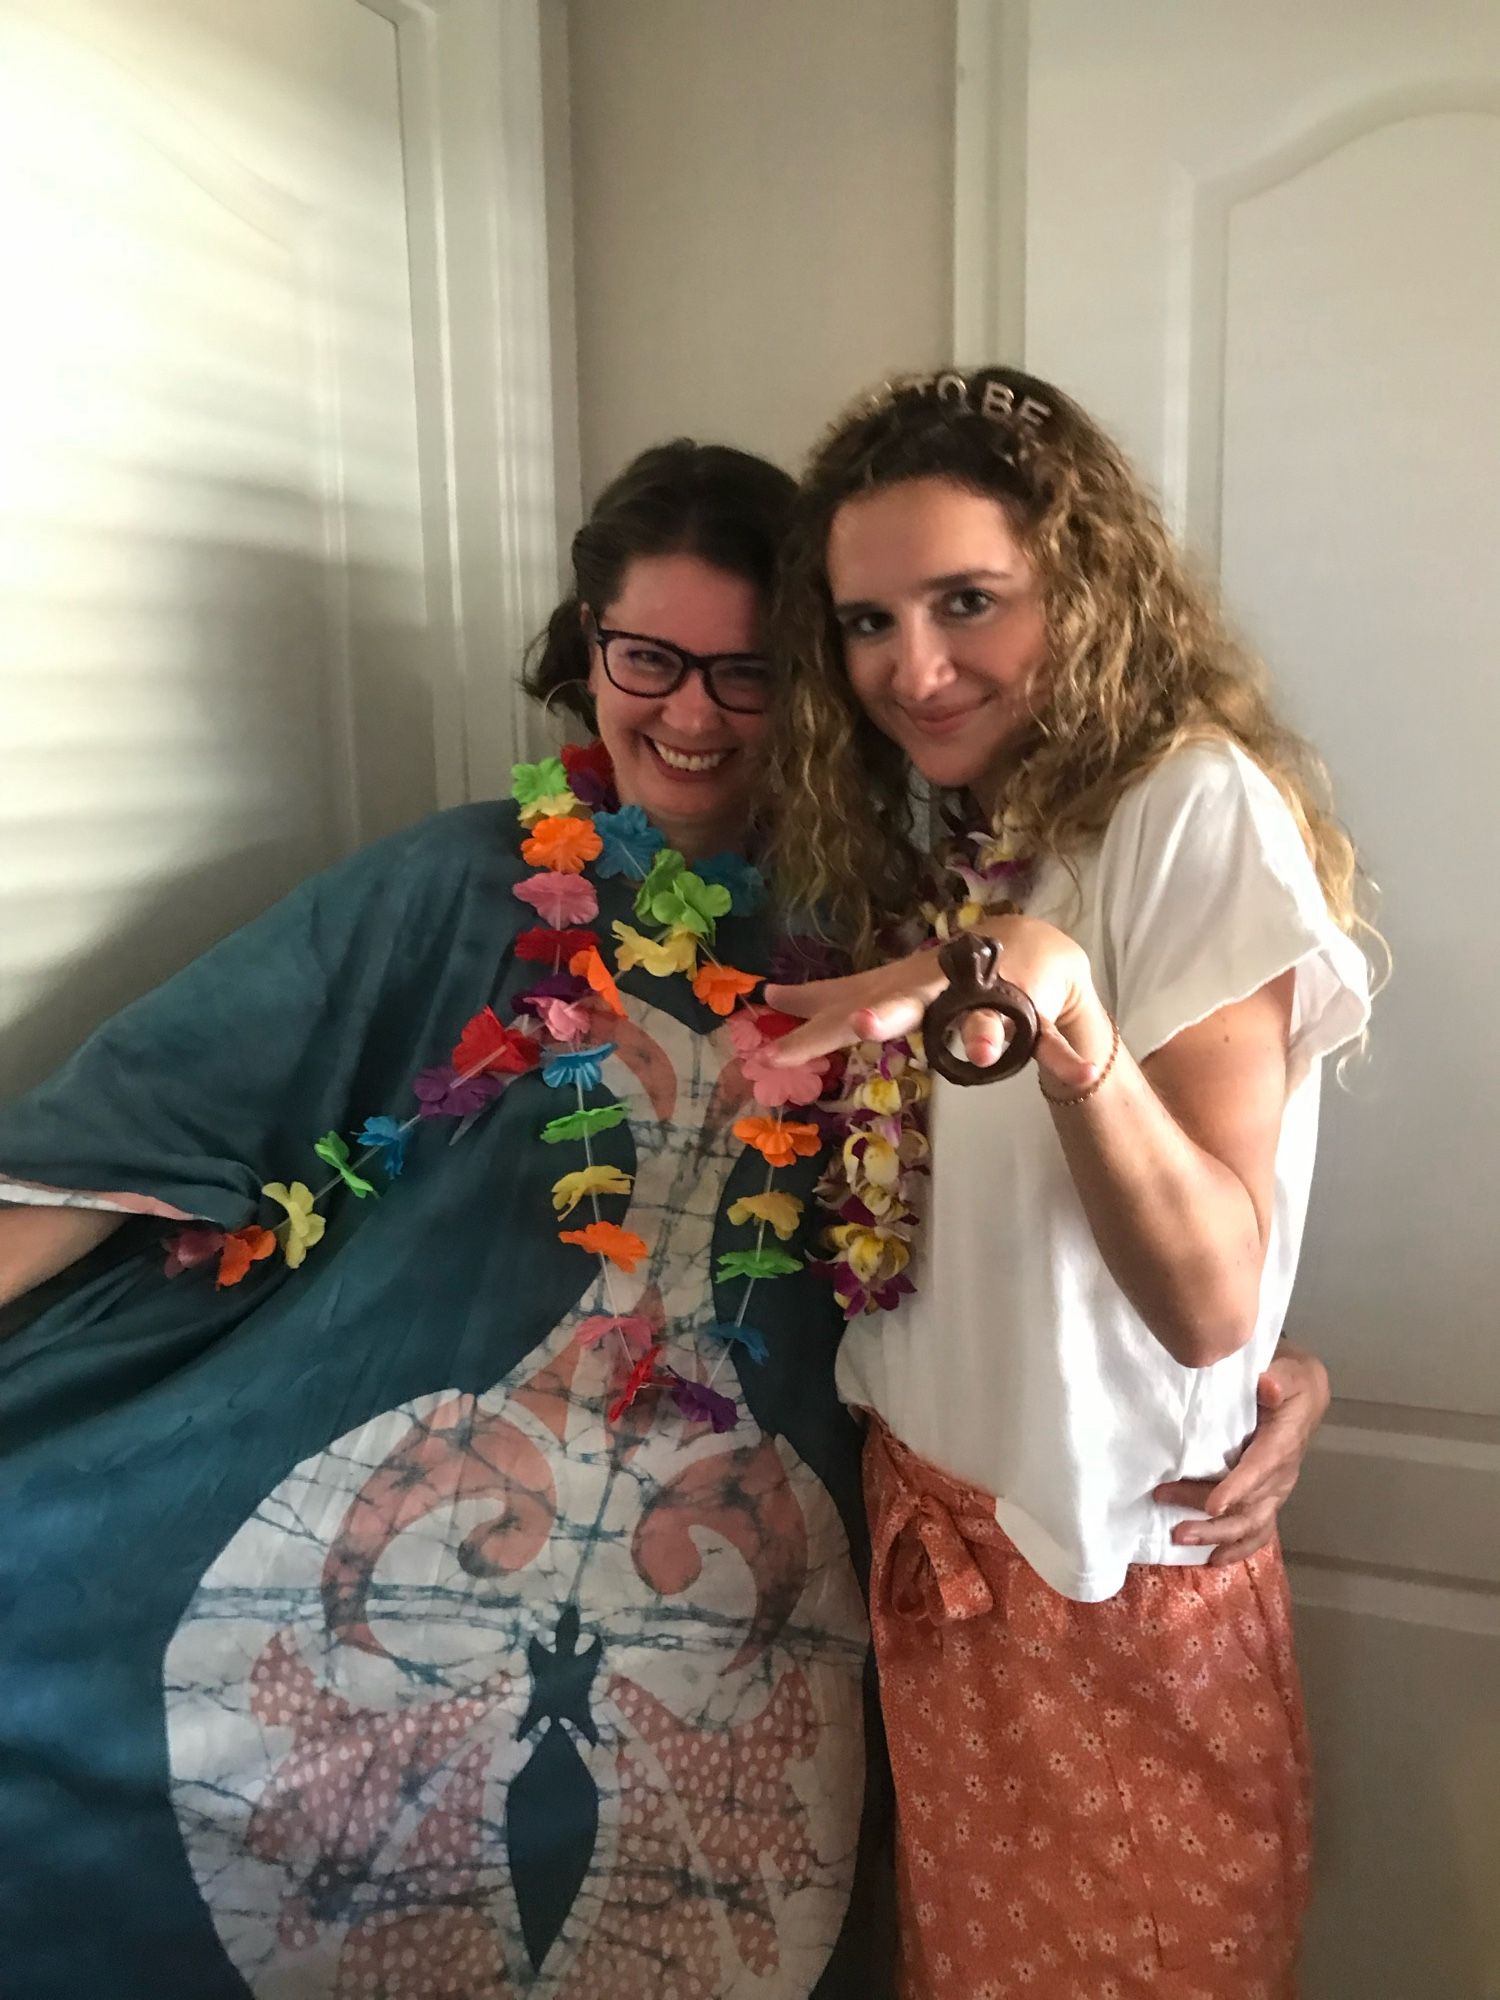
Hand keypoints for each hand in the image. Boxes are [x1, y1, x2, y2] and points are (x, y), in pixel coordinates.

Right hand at [762, 915, 1107, 1094]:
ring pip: (861, 993)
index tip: (988, 1054)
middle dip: (883, 1014)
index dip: (989, 1032)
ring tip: (776, 1030)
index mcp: (990, 986)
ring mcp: (908, 976)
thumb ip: (1058, 1050)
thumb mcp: (1053, 1020)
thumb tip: (1083, 1077)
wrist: (1024, 942)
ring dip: (820, 1014)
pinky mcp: (888, 981)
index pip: (990, 1012)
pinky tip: (772, 1000)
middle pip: (909, 998)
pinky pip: (845, 991)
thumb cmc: (1039, 984)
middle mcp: (942, 977)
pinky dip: (810, 998)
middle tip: (858, 1029)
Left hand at [1154, 1342, 1329, 1563]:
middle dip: (1215, 1522)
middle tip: (1178, 1530)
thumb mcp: (1289, 1368)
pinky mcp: (1267, 1496)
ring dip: (1217, 1536)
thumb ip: (1279, 1377)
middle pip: (1251, 1506)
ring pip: (1250, 1522)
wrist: (1300, 1390)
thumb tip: (1269, 1386)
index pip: (1261, 1468)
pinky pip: (1257, 1528)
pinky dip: (1237, 1547)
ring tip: (1181, 1540)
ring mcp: (1275, 1488)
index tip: (1213, 1505)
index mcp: (1283, 1441)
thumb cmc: (1289, 1378)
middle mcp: (1282, 1472)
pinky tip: (1212, 1558)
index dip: (1238, 1488)